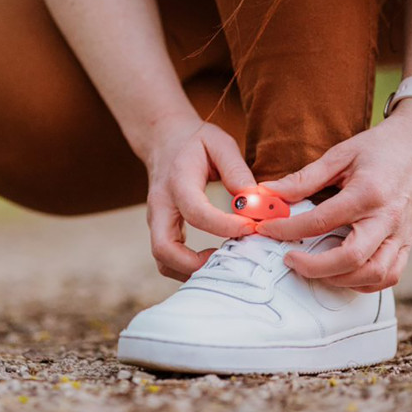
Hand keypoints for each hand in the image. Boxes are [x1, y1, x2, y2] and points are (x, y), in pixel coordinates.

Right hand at [145, 115, 256, 280]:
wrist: (165, 140)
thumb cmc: (196, 142)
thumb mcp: (219, 143)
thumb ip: (237, 170)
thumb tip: (255, 200)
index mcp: (177, 181)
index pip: (196, 212)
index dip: (224, 225)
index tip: (251, 227)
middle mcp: (160, 205)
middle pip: (164, 248)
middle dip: (196, 265)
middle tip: (232, 260)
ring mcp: (156, 221)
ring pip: (163, 260)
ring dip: (192, 271)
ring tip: (226, 261)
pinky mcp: (161, 230)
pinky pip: (168, 259)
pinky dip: (188, 268)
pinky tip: (215, 259)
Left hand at [255, 99, 411, 291]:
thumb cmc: (381, 147)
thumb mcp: (339, 154)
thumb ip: (305, 178)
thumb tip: (270, 193)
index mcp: (368, 193)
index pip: (321, 221)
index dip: (287, 229)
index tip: (266, 230)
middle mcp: (387, 219)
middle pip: (351, 258)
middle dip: (313, 267)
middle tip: (289, 259)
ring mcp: (401, 234)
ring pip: (373, 275)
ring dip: (339, 278)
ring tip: (314, 267)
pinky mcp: (408, 242)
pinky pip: (389, 275)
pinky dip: (364, 282)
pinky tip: (342, 273)